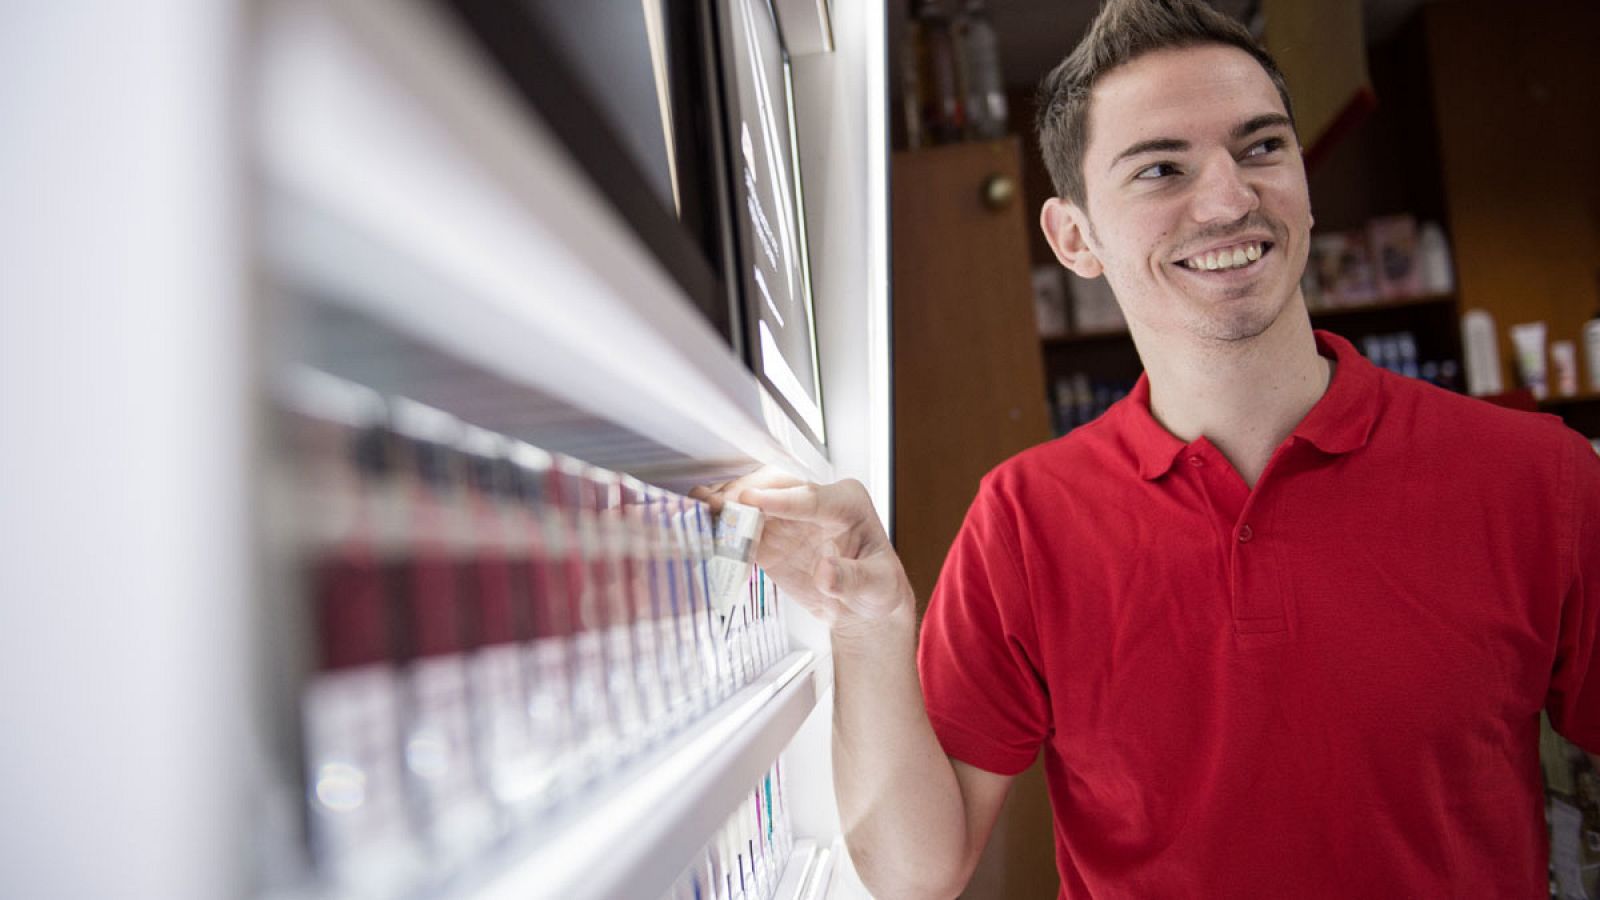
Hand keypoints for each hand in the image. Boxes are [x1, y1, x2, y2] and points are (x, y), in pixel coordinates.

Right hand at [692, 468, 912, 637]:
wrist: (861, 606)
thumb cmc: (878, 588)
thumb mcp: (876, 587)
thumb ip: (851, 579)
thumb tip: (826, 572)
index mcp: (847, 503)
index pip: (811, 497)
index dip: (780, 499)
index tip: (752, 500)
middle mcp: (815, 502)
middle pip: (775, 487)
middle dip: (746, 494)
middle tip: (721, 508)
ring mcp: (788, 517)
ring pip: (753, 499)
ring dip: (727, 503)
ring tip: (703, 510)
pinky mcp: (769, 536)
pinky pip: (742, 525)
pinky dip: (723, 525)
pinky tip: (704, 526)